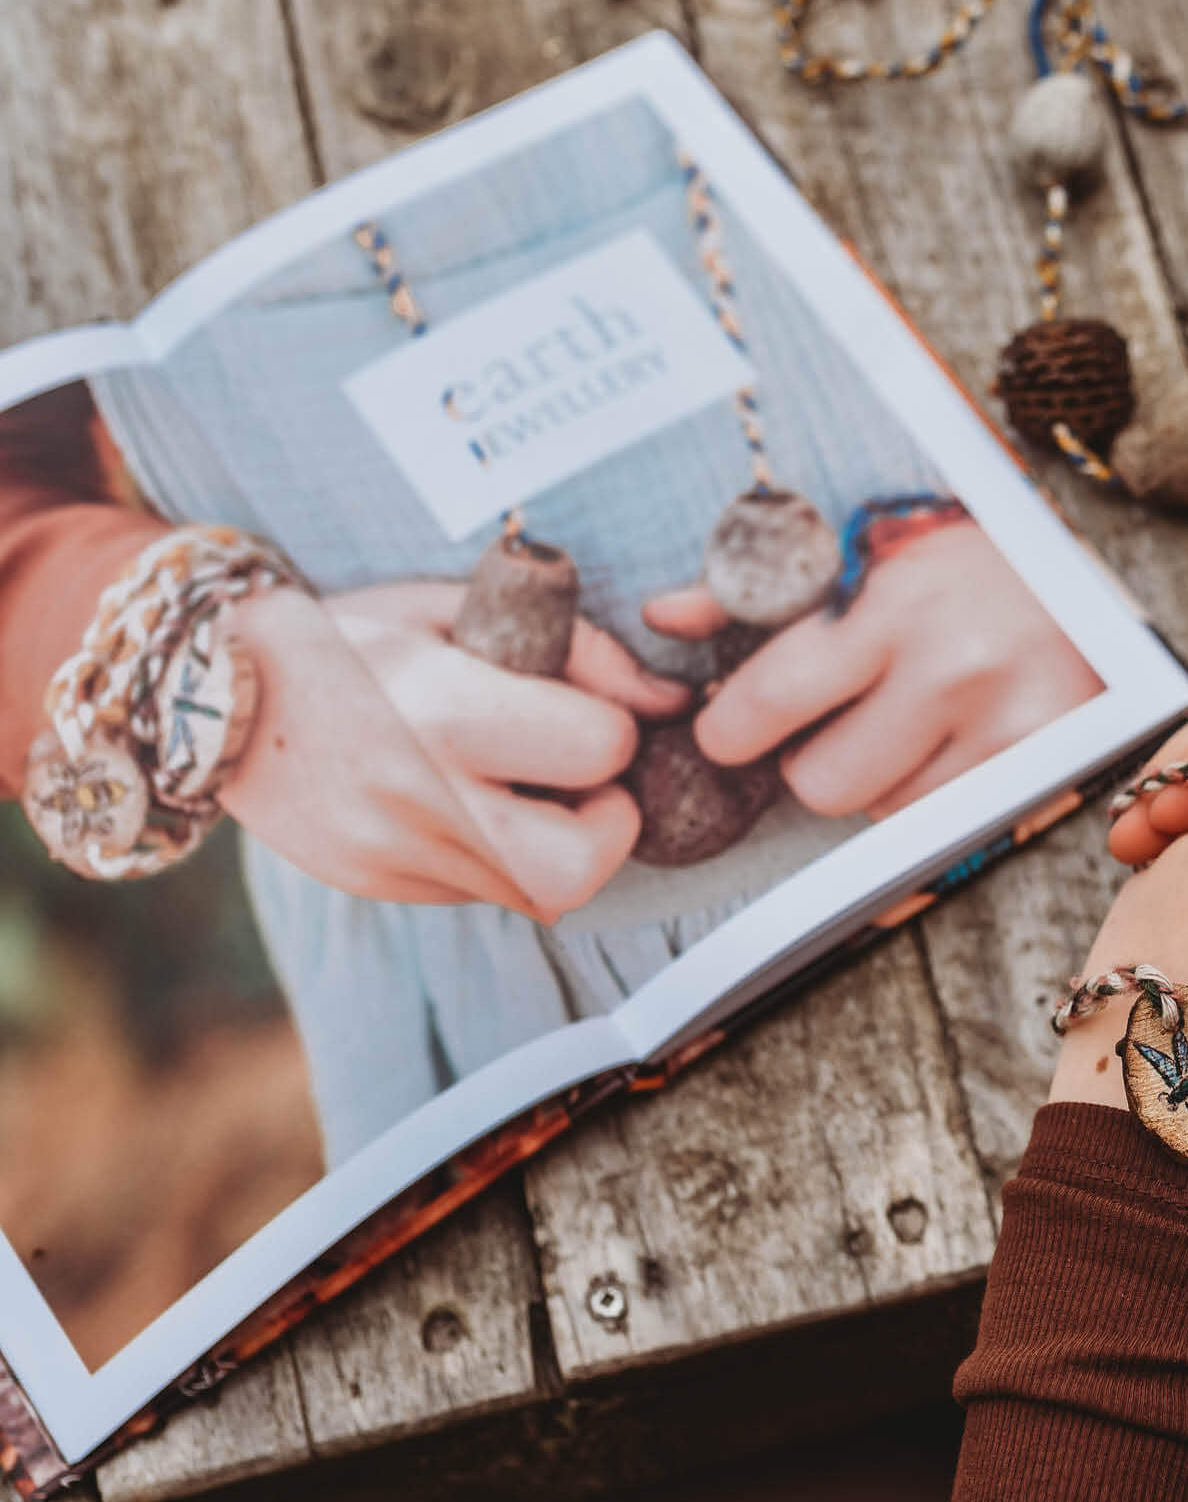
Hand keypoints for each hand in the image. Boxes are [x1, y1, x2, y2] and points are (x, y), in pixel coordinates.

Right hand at [222, 583, 688, 920]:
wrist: (204, 690)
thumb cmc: (347, 635)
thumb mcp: (455, 607)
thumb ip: (574, 650)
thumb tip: (669, 703)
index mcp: (443, 709)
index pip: (600, 748)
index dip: (616, 729)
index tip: (590, 712)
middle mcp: (420, 797)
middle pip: (582, 862)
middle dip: (610, 824)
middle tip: (588, 784)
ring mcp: (395, 857)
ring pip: (541, 892)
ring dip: (562, 846)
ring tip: (529, 791)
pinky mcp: (381, 888)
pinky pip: (486, 894)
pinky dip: (505, 858)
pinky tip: (473, 807)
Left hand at [644, 522, 1102, 818]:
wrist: (1096, 580)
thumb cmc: (963, 561)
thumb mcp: (866, 550)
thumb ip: (758, 588)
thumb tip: (664, 618)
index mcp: (895, 603)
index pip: (768, 702)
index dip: (731, 728)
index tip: (730, 726)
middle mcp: (953, 671)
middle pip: (818, 785)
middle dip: (807, 762)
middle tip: (829, 724)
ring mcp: (1004, 729)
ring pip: (877, 812)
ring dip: (874, 781)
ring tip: (906, 720)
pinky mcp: (1041, 770)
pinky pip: (939, 824)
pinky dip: (926, 795)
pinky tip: (945, 742)